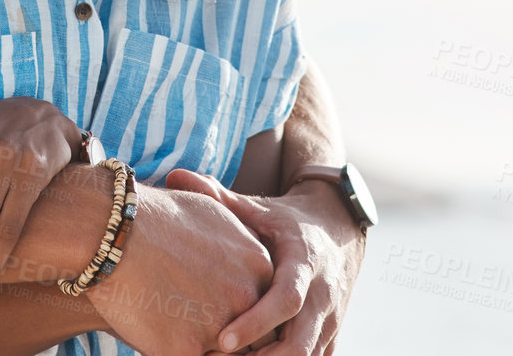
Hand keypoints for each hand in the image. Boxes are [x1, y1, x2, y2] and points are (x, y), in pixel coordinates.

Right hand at [86, 184, 274, 355]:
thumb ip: (237, 236)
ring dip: (206, 349)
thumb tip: (243, 249)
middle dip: (233, 338)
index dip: (244, 314)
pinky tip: (161, 340)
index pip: (267, 306)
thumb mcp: (211, 210)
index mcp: (259, 266)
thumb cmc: (156, 215)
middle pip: (254, 337)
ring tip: (181, 330)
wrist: (114, 231)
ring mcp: (221, 326)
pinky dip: (175, 352)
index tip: (223, 313)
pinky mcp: (187, 350)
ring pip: (225, 354)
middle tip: (203, 327)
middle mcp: (248, 298)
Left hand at [164, 169, 366, 355]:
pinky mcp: (331, 333)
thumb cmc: (285, 222)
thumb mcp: (258, 208)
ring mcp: (330, 318)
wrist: (338, 229)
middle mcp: (323, 295)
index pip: (286, 300)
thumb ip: (218, 197)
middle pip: (300, 343)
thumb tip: (174, 173)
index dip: (256, 322)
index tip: (222, 341)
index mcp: (304, 262)